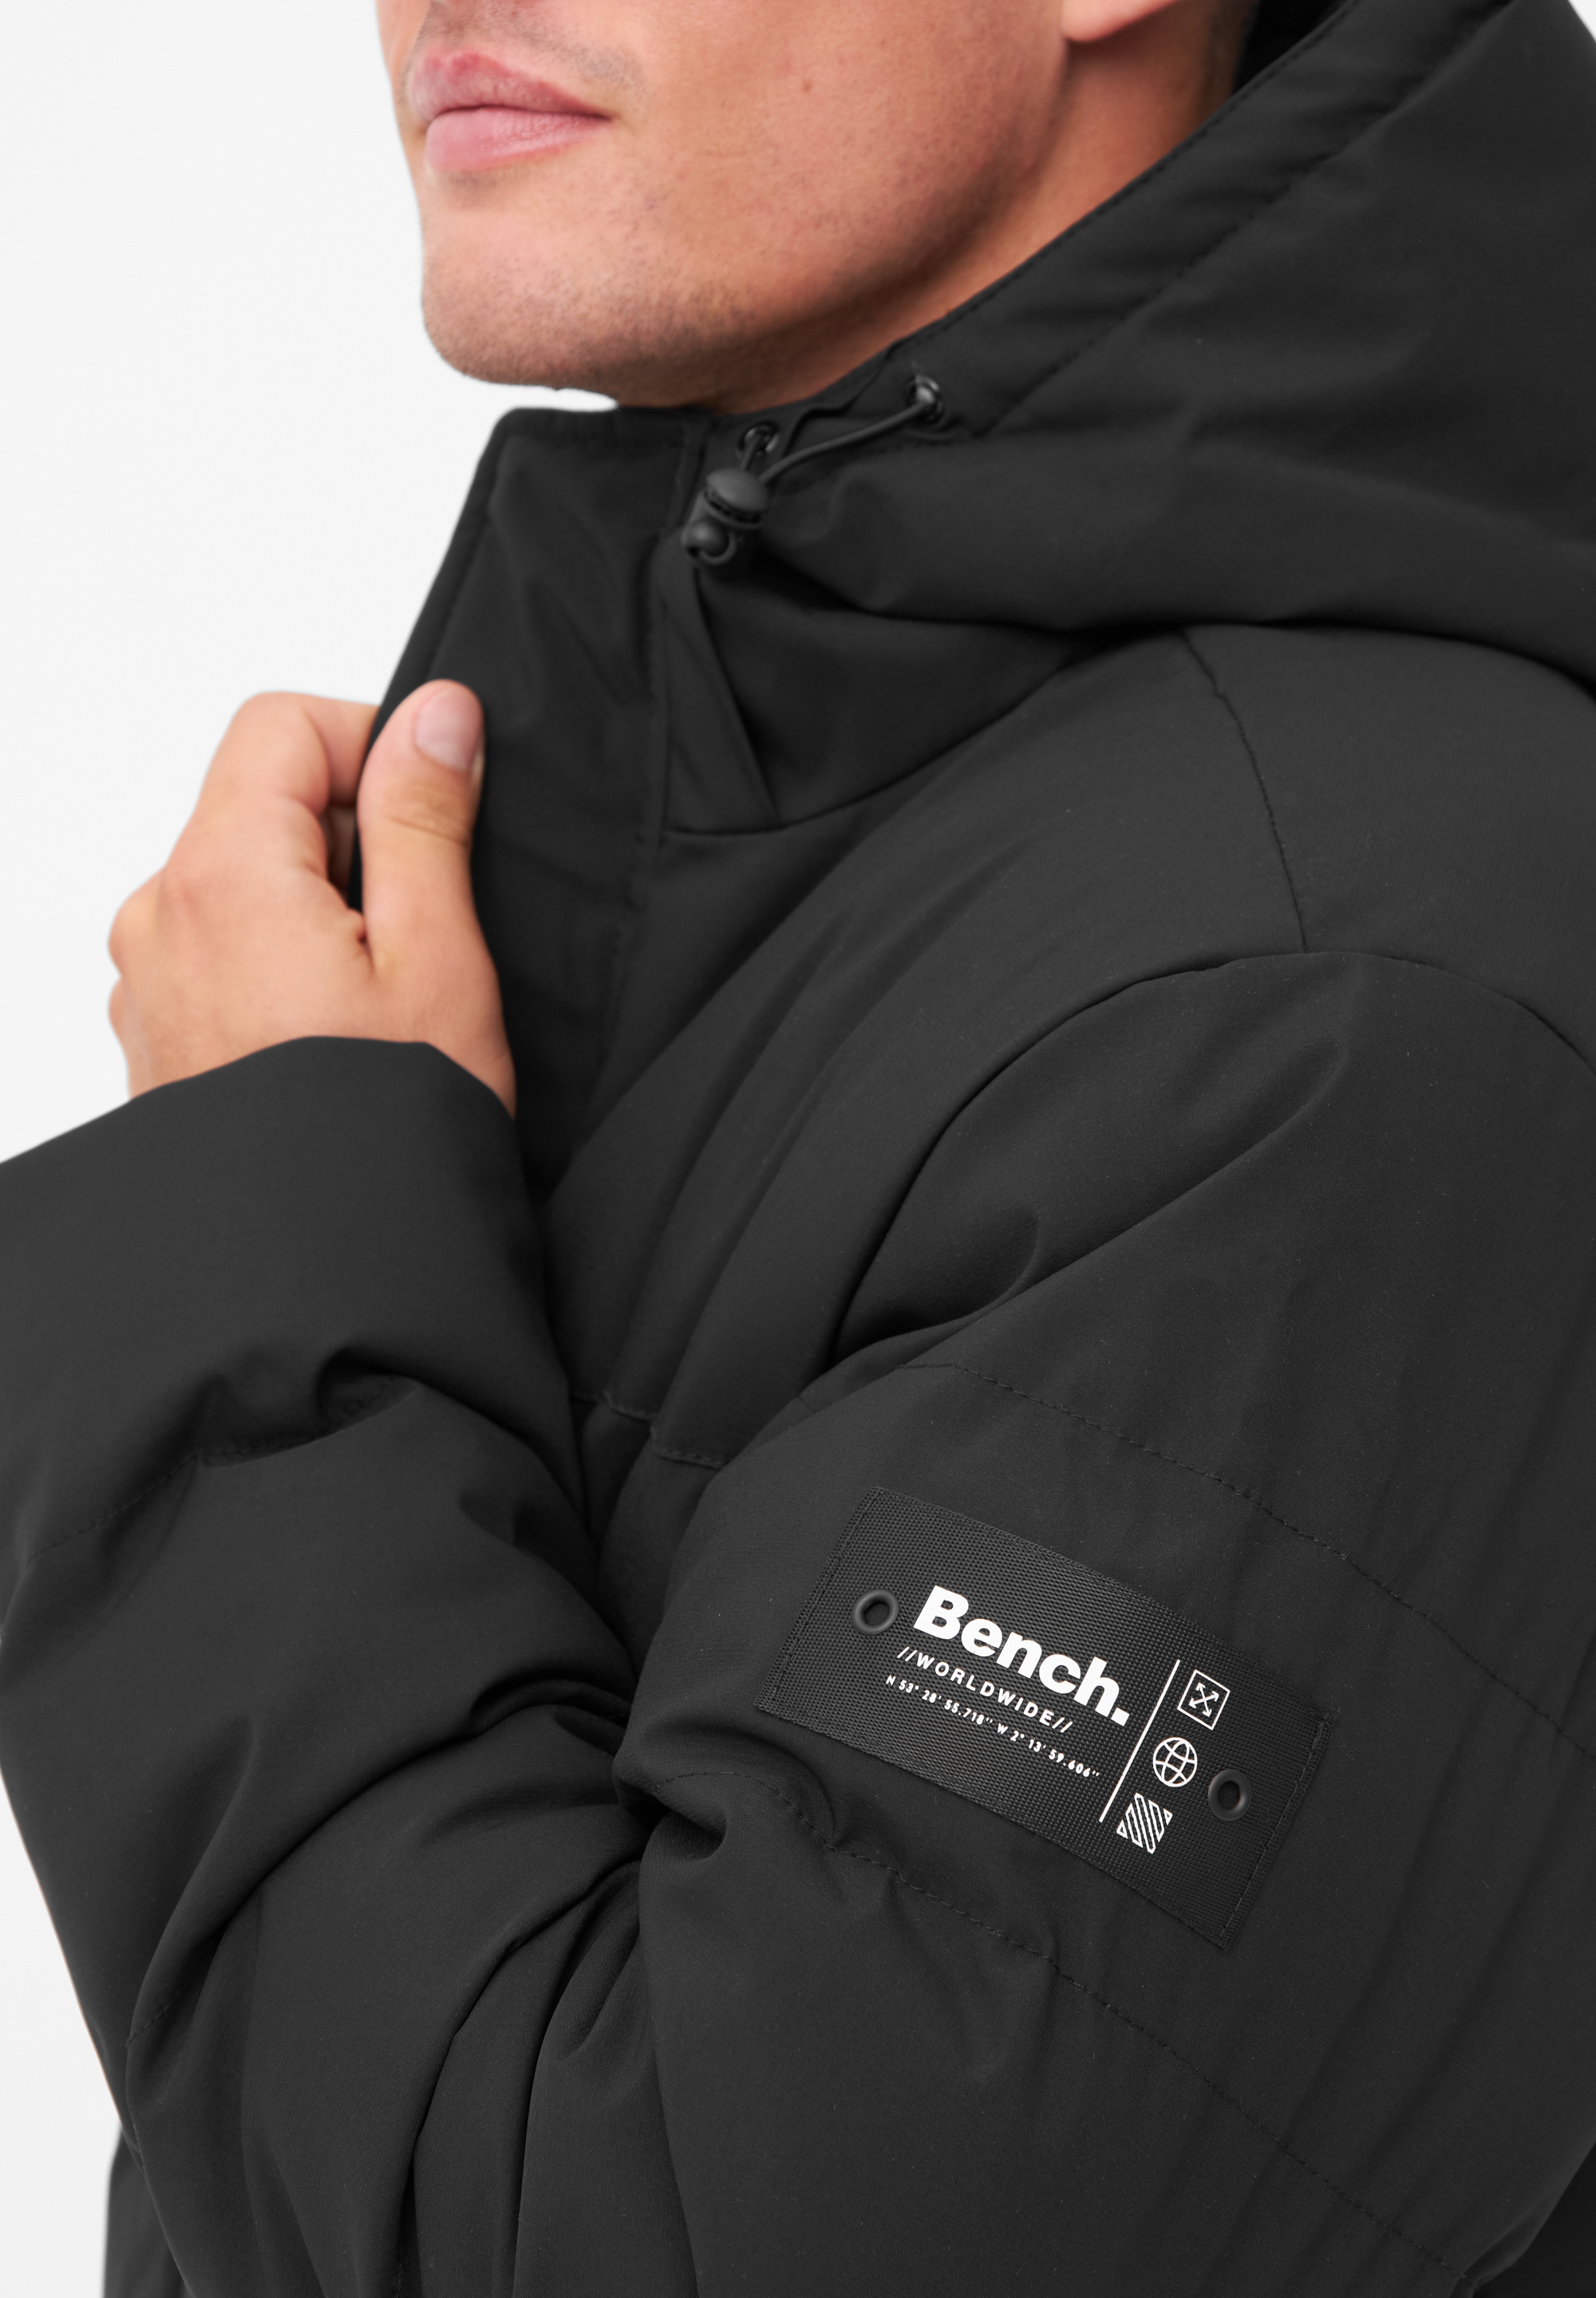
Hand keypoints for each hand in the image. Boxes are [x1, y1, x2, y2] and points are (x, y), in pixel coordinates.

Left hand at [109, 682, 515, 1112]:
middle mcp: (159, 917)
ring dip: (320, 912)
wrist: (318, 1279)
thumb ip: (424, 819)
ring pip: (244, 884)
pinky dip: (282, 968)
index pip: (282, 725)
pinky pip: (220, 953)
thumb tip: (435, 713)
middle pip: (260, 805)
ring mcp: (147, 981)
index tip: (433, 815)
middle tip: (421, 938)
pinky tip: (335, 1043)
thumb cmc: (382, 1131)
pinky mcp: (155, 1036)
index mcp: (221, 875)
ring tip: (380, 1007)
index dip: (372, 746)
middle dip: (351, 844)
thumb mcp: (435, 955)